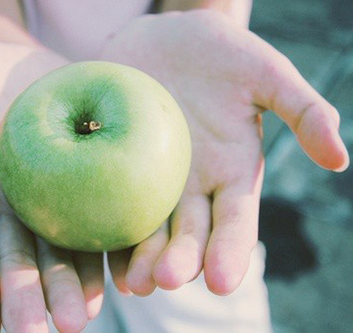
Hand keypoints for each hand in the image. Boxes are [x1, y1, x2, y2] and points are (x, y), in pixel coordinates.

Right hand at [0, 41, 103, 331]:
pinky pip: (95, 221)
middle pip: (18, 261)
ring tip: (81, 320)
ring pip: (58, 252)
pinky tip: (113, 280)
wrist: (29, 63)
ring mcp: (49, 200)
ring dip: (69, 289)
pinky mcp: (86, 185)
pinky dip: (101, 253)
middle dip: (28, 300)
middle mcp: (10, 209)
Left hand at [101, 10, 348, 295]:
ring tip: (133, 282)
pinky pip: (114, 198)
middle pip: (189, 233)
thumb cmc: (224, 53)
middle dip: (180, 259)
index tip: (220, 281)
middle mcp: (194, 186)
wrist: (167, 37)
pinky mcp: (120, 165)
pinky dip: (109, 224)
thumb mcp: (268, 75)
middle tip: (167, 280)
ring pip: (150, 227)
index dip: (230, 252)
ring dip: (141, 257)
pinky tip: (96, 244)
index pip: (236, 222)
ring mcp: (155, 178)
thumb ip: (304, 112)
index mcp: (232, 173)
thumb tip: (339, 160)